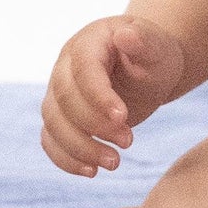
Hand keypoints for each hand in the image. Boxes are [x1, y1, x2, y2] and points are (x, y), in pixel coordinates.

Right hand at [41, 16, 188, 177]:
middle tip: (129, 142)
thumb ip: (143, 41)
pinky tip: (91, 171)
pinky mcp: (61, 118)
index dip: (98, 95)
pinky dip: (65, 159)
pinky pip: (50, 140)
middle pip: (63, 98)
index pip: (83, 69)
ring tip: (114, 163)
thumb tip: (125, 36)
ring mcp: (58, 93)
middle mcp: (65, 66)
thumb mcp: (156, 46)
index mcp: (88, 43)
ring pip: (53, 123)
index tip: (123, 117)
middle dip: (93, 125)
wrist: (145, 69)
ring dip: (80, 147)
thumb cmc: (152, 54)